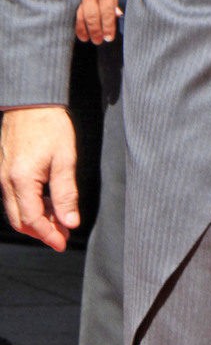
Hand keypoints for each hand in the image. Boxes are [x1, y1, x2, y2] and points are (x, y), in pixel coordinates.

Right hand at [0, 106, 78, 250]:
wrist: (32, 101)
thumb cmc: (50, 125)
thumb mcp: (65, 159)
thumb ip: (66, 193)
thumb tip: (70, 221)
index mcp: (21, 180)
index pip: (32, 220)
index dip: (48, 235)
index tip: (63, 243)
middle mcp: (6, 181)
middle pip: (19, 220)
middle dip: (41, 232)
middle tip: (62, 234)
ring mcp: (2, 176)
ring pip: (15, 210)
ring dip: (36, 219)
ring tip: (59, 217)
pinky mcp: (4, 170)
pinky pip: (13, 197)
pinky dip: (29, 205)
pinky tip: (47, 201)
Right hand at [75, 0, 121, 43]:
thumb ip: (115, 1)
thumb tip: (118, 16)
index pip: (107, 12)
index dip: (108, 26)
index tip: (109, 38)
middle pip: (93, 16)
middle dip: (96, 31)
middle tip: (99, 42)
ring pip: (81, 15)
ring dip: (84, 29)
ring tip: (87, 40)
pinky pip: (74, 11)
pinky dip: (76, 22)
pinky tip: (78, 31)